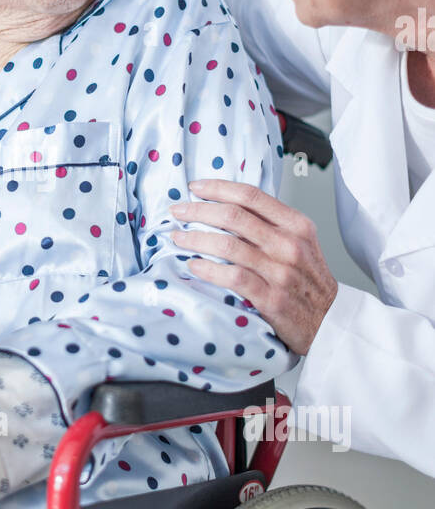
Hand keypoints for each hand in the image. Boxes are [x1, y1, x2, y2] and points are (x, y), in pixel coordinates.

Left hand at [170, 179, 337, 354]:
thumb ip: (272, 223)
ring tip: (177, 238)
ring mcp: (280, 272)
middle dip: (197, 210)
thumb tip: (229, 206)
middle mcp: (289, 244)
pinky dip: (207, 269)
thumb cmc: (309, 281)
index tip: (195, 187)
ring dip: (195, 239)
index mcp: (296, 225)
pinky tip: (193, 265)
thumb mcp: (302, 242)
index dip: (218, 188)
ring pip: (227, 245)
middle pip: (233, 216)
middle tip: (178, 211)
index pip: (251, 196)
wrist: (330, 321)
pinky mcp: (271, 298)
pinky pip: (231, 277)